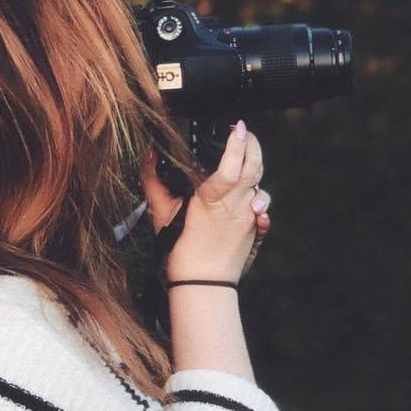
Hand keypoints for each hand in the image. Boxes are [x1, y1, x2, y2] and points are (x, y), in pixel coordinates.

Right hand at [139, 120, 271, 283]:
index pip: (232, 165)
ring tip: (245, 154)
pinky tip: (253, 191)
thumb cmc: (180, 250)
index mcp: (213, 199)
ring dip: (255, 166)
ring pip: (260, 183)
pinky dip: (259, 193)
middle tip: (243, 133)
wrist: (202, 284)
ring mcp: (248, 215)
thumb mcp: (161, 212)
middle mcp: (236, 204)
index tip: (237, 126)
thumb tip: (148, 154)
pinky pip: (263, 204)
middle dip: (253, 145)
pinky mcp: (254, 227)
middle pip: (255, 167)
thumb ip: (153, 180)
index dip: (238, 143)